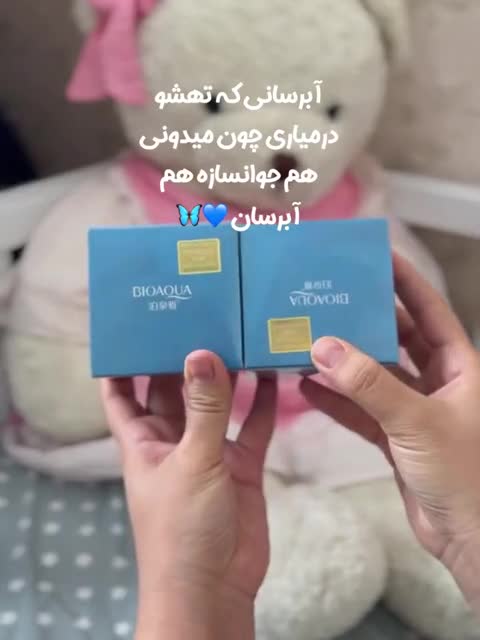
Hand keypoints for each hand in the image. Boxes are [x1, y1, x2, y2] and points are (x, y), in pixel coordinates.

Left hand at [101, 351, 276, 639]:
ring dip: (225, 375)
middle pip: (172, 389)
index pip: (122, 393)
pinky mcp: (240, 465)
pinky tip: (273, 374)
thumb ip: (203, 409)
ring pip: (216, 403)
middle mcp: (173, 440)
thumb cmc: (181, 529)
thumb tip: (201, 354)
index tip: (135, 327)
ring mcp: (208, 451)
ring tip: (238, 335)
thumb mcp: (191, 462)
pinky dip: (262, 402)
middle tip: (198, 316)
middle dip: (181, 358)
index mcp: (143, 440)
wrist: (214, 588)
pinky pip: (251, 425)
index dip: (123, 362)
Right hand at [301, 254, 479, 611]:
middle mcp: (438, 382)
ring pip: (373, 375)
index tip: (376, 257)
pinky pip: (361, 410)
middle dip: (364, 320)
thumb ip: (370, 384)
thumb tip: (324, 347)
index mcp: (459, 366)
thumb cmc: (466, 475)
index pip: (430, 310)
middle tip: (329, 297)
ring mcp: (414, 410)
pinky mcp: (396, 438)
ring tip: (308, 340)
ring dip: (343, 363)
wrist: (470, 540)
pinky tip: (307, 388)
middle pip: (396, 338)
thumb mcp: (417, 420)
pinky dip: (336, 400)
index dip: (405, 281)